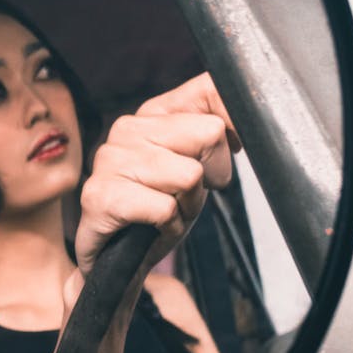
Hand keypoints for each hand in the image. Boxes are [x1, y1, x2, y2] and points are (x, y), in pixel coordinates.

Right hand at [74, 73, 240, 275]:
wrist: (119, 261)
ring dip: (187, 206)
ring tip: (166, 212)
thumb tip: (252, 117)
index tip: (221, 158)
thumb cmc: (161, 210)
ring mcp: (110, 160)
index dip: (232, 129)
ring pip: (189, 175)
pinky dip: (169, 226)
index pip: (210, 90)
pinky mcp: (101, 196)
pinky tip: (152, 227)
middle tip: (183, 195)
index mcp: (151, 113)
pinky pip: (166, 208)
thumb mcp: (199, 165)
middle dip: (207, 177)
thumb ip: (219, 131)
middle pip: (208, 134)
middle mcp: (127, 129)